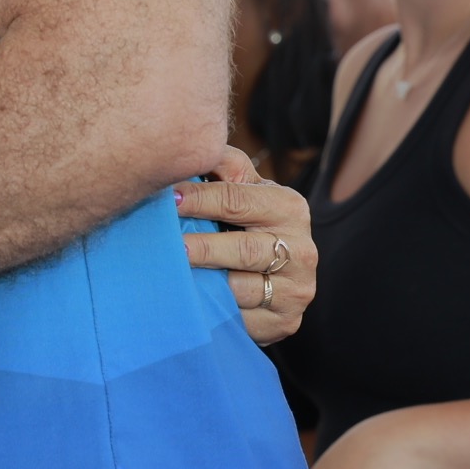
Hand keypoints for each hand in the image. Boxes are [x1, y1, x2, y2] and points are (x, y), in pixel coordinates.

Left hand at [176, 147, 317, 343]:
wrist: (269, 274)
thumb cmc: (243, 221)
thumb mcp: (239, 189)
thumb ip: (222, 165)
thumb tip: (190, 147)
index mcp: (288, 207)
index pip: (238, 200)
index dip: (199, 198)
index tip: (167, 199)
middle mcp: (303, 249)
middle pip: (244, 249)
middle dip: (202, 247)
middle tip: (169, 245)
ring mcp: (297, 289)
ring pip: (241, 288)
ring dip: (205, 282)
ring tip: (174, 274)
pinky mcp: (286, 322)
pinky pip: (243, 318)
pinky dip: (215, 310)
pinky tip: (192, 301)